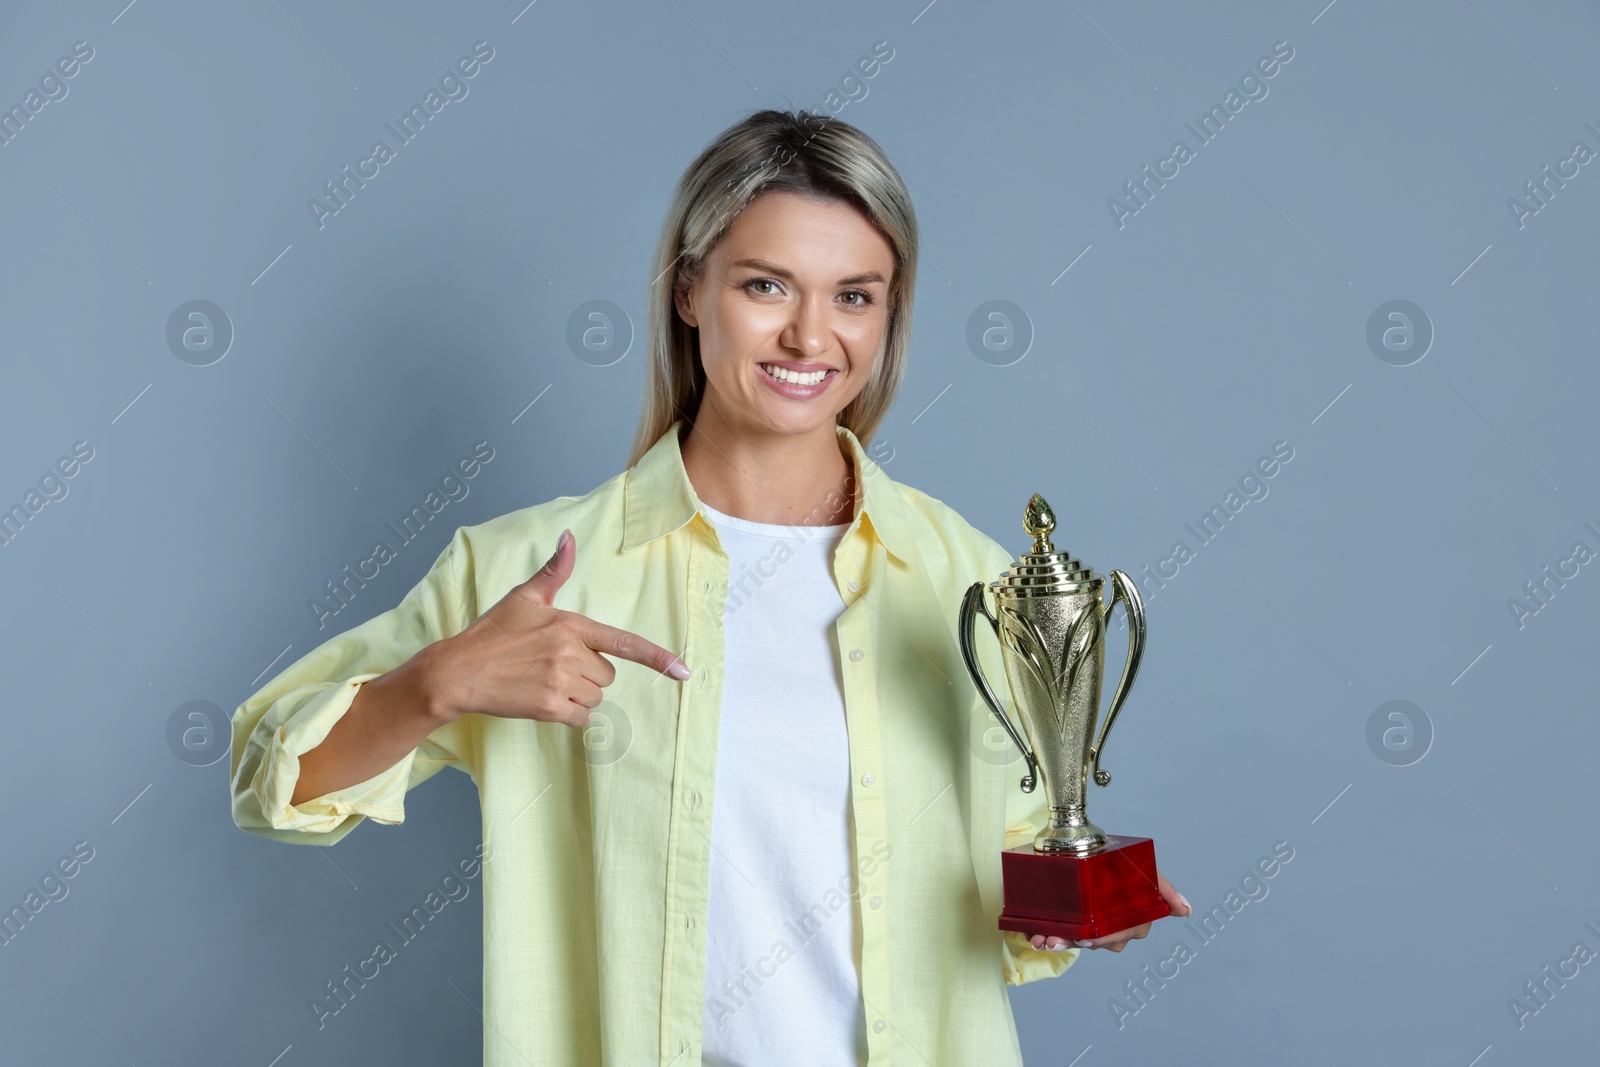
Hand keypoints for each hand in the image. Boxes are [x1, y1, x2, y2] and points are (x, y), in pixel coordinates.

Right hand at [425, 529, 690, 725]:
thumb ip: (553, 571)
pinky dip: (569, 715)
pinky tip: (544, 700)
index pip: (623, 642)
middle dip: (588, 673)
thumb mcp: (524, 598)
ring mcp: (560, 683)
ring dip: (578, 695)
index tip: (684, 672)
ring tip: (545, 682)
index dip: (657, 658)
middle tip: (553, 665)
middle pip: (608, 675)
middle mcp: (570, 654)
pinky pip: (581, 718)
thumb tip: (568, 537)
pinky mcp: (549, 708)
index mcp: (571, 625)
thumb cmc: (491, 633)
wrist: (458, 671)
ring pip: (595, 698)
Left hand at [1027, 873, 1190, 951]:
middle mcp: (1109, 929)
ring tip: (1041, 938)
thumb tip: (1186, 910)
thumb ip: (1164, 890)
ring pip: (1072, 940)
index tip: (1086, 939)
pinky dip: (1042, 934)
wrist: (1091, 843)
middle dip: (1072, 942)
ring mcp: (1087, 926)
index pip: (1117, 937)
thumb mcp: (1144, 872)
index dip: (1101, 940)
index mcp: (1128, 922)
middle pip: (1090, 942)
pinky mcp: (1067, 921)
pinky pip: (1055, 931)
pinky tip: (1032, 934)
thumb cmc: (1123, 864)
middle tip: (1055, 939)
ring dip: (1055, 941)